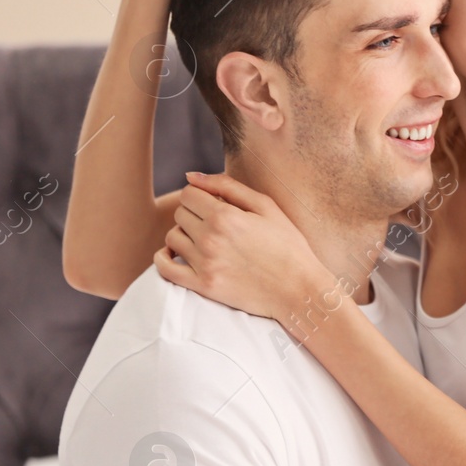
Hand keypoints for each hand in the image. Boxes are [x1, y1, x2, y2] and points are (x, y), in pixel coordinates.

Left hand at [154, 171, 333, 323]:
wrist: (300, 289)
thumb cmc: (288, 245)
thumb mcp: (267, 207)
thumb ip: (227, 186)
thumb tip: (190, 176)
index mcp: (226, 216)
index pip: (188, 193)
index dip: (200, 195)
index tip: (214, 204)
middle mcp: (210, 238)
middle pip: (179, 214)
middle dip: (194, 214)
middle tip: (215, 224)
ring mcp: (204, 264)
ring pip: (172, 238)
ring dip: (184, 235)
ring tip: (204, 240)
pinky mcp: (203, 286)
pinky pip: (165, 268)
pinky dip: (165, 259)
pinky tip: (179, 256)